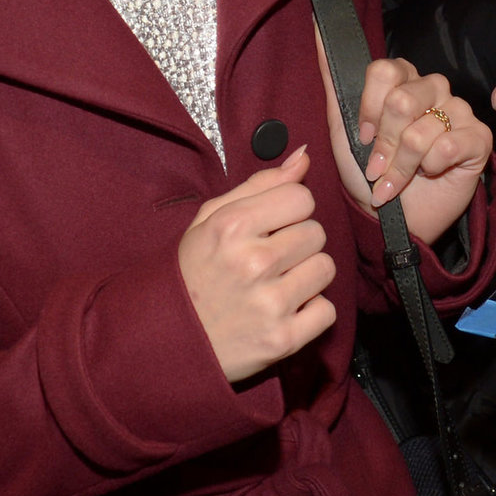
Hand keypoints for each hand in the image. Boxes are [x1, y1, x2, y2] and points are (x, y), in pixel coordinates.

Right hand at [179, 146, 335, 381]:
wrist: (168, 339)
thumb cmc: (194, 273)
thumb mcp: (211, 220)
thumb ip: (260, 185)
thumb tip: (304, 157)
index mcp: (232, 226)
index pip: (301, 198)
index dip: (290, 211)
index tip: (272, 227)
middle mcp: (253, 262)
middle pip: (316, 232)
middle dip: (298, 242)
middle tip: (270, 260)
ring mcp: (270, 304)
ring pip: (325, 268)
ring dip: (306, 275)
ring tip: (277, 284)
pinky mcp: (283, 339)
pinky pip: (327, 311)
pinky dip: (310, 312)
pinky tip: (283, 311)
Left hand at [319, 36, 492, 245]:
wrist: (395, 218)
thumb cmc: (369, 173)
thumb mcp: (342, 126)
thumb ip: (333, 77)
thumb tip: (317, 25)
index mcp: (403, 81)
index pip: (385, 71)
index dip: (369, 108)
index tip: (363, 136)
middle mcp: (432, 89)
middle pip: (403, 100)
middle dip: (385, 143)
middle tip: (378, 166)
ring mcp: (458, 111)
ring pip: (423, 128)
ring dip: (402, 165)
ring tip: (397, 179)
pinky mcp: (478, 138)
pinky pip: (450, 144)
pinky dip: (432, 167)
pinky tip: (430, 174)